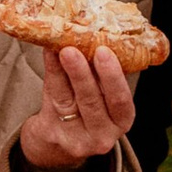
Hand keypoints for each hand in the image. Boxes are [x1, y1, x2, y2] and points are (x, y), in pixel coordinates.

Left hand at [17, 44, 135, 171]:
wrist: (58, 140)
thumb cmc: (86, 109)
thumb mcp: (103, 98)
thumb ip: (103, 74)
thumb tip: (98, 31)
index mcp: (122, 120)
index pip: (120, 101)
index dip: (113, 77)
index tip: (104, 51)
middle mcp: (102, 134)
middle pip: (92, 101)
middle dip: (83, 74)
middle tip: (74, 49)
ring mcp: (75, 137)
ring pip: (68, 99)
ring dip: (64, 71)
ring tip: (60, 49)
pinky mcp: (52, 133)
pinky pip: (51, 99)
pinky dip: (51, 73)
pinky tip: (49, 54)